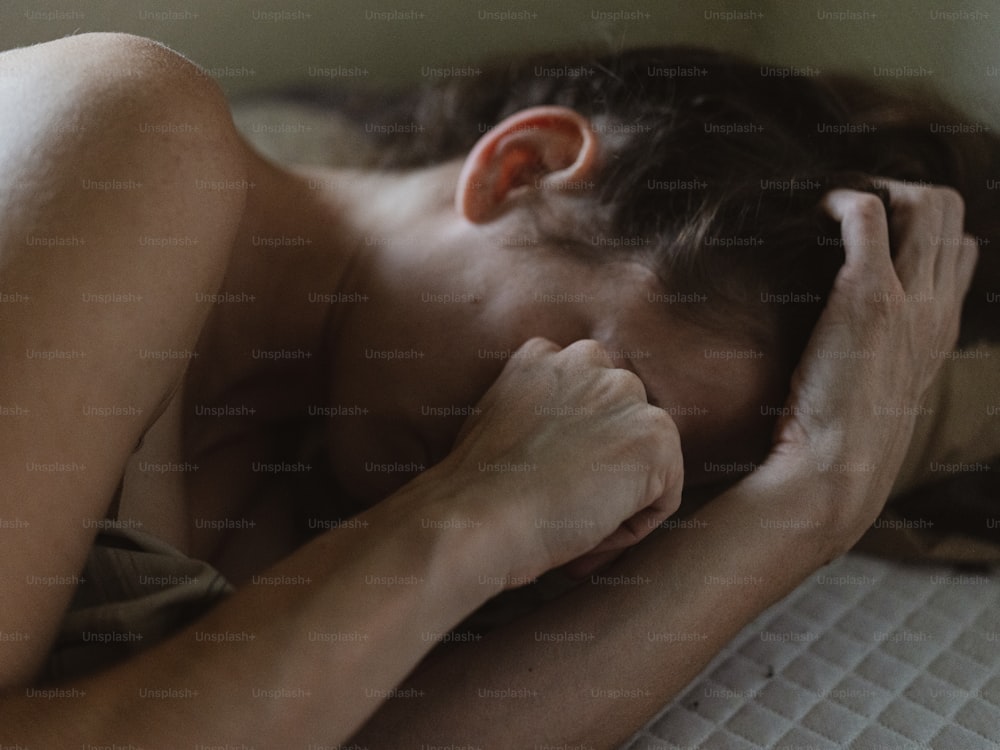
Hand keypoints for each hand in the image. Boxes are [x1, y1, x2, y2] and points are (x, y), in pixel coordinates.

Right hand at [440, 337, 682, 583]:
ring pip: (643, 460)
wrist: (478, 516)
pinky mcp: (655, 435)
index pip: (585, 400)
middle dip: (601, 468)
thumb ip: (538, 413)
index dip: (572, 451)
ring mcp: (625, 394)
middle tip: (562, 511)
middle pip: (619, 426)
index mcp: (543, 354)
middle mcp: (588, 359)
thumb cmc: (475, 492)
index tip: (546, 486)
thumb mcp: (496, 424)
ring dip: (618, 498)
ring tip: (572, 525)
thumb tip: (571, 452)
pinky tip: (590, 534)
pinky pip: (663, 495)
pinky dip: (633, 527)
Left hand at [760, 180, 977, 548]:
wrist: (835, 474)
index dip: (924, 228)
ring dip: (881, 190)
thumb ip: (877, 359)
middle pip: (951, 214)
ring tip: (836, 209)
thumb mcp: (878, 396)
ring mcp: (910, 301)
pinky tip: (813, 213)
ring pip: (925, 202)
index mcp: (941, 332)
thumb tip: (851, 342)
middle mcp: (938, 311)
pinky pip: (867, 214)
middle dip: (906, 193)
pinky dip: (842, 200)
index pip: (962, 252)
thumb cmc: (841, 443)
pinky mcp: (867, 295)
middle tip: (854, 209)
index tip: (876, 232)